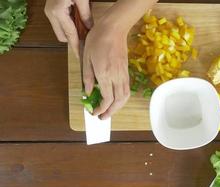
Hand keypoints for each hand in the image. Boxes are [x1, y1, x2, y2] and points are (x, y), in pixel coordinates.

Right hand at [44, 0, 91, 56]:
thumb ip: (86, 14)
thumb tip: (90, 28)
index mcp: (58, 12)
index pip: (70, 35)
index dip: (76, 47)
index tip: (80, 57)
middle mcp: (51, 13)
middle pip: (63, 36)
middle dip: (74, 37)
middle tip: (88, 33)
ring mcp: (50, 11)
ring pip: (62, 29)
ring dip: (73, 28)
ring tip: (83, 19)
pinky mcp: (52, 8)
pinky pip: (61, 21)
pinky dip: (70, 21)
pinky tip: (78, 14)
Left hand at [82, 0, 157, 119]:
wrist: (114, 29)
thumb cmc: (97, 40)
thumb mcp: (86, 58)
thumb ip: (87, 77)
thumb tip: (87, 91)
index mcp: (105, 75)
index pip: (106, 98)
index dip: (101, 109)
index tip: (94, 113)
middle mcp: (116, 77)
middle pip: (118, 101)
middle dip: (111, 112)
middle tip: (103, 117)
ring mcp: (123, 74)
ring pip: (125, 96)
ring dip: (118, 107)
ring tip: (110, 111)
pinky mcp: (126, 71)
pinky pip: (126, 89)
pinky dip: (122, 98)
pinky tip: (116, 99)